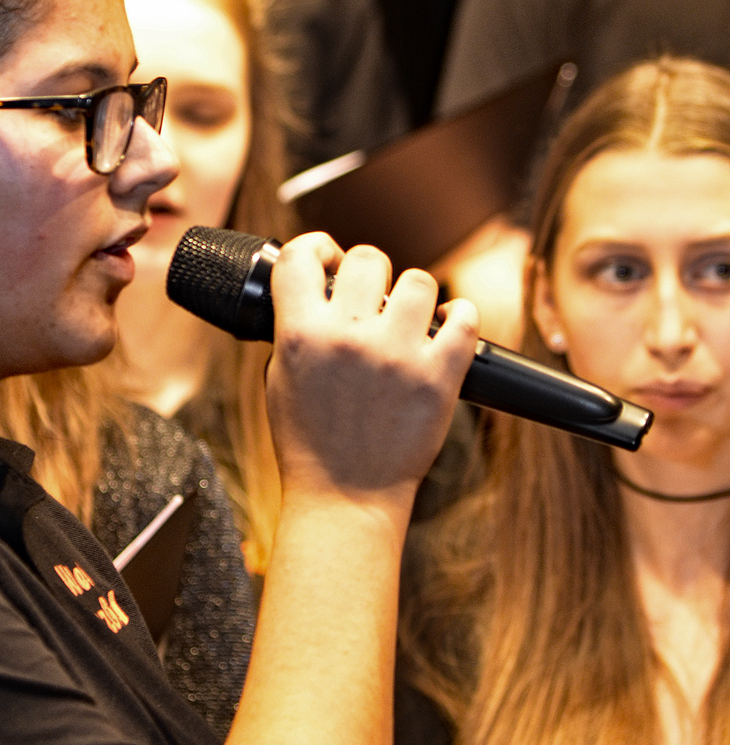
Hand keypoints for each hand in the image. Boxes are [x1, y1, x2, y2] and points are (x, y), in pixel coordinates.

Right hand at [265, 232, 476, 505]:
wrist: (346, 497)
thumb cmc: (310, 443)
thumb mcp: (280, 379)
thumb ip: (295, 328)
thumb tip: (317, 289)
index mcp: (300, 335)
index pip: (300, 256)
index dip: (316, 248)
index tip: (327, 259)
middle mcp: (348, 337)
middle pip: (367, 258)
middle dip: (369, 273)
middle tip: (372, 299)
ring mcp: (396, 355)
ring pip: (419, 281)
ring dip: (415, 295)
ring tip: (410, 320)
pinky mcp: (438, 377)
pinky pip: (464, 319)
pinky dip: (459, 318)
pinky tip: (447, 328)